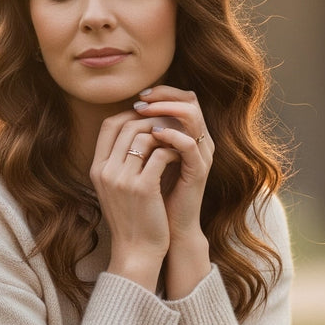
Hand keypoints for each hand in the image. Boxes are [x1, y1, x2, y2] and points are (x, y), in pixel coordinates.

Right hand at [89, 109, 180, 291]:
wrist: (136, 252)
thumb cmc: (131, 220)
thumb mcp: (116, 189)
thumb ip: (119, 162)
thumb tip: (136, 133)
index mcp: (97, 169)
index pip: (109, 125)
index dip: (130, 114)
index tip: (149, 117)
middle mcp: (106, 171)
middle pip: (128, 125)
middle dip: (152, 120)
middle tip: (170, 123)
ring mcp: (123, 179)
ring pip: (145, 136)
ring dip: (165, 133)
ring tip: (177, 139)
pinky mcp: (143, 188)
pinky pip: (161, 154)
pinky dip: (173, 151)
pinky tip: (180, 157)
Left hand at [130, 85, 212, 243]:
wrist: (169, 231)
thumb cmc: (155, 198)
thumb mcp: (146, 163)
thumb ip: (143, 141)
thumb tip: (123, 118)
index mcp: (188, 137)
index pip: (183, 99)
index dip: (162, 93)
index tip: (137, 97)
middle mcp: (199, 142)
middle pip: (190, 100)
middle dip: (163, 96)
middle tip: (140, 100)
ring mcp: (201, 155)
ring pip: (192, 116)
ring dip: (166, 109)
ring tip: (143, 113)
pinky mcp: (199, 171)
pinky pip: (189, 144)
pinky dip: (171, 135)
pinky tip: (152, 136)